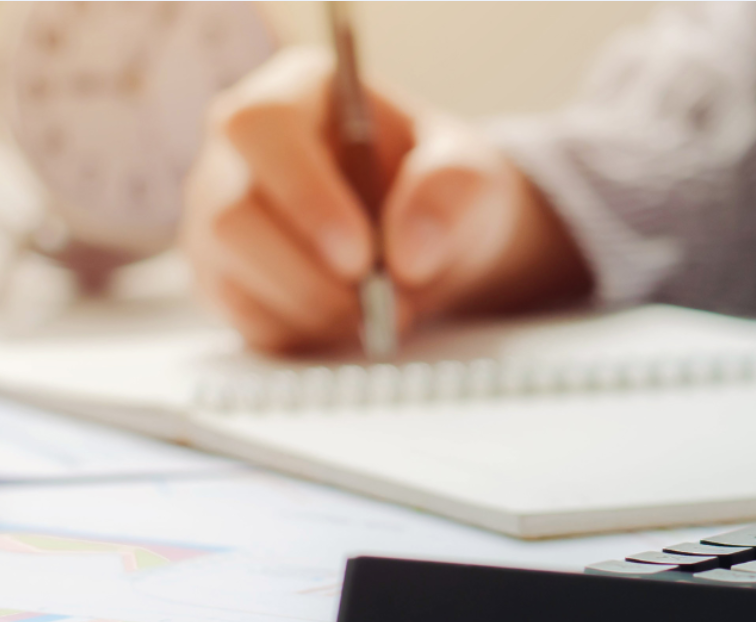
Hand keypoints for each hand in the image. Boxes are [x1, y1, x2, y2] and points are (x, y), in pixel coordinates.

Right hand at [181, 47, 591, 352]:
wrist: (440, 240)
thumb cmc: (446, 188)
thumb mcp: (473, 176)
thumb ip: (451, 193)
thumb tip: (410, 253)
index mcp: (296, 93)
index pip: (260, 126)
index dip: (302, 194)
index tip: (360, 255)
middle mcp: (241, 152)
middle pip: (231, 215)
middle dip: (310, 276)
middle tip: (381, 305)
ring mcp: (222, 217)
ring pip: (228, 274)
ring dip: (313, 310)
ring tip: (382, 316)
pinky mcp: (227, 279)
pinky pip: (245, 319)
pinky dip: (306, 334)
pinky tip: (352, 323)